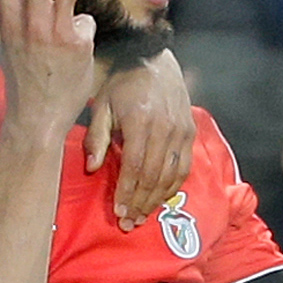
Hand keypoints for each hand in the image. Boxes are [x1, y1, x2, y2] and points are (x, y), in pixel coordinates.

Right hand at [0, 0, 96, 138]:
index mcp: (10, 22)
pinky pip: (85, 25)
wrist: (36, 118)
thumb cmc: (26, 82)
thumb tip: (44, 2)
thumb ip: (24, 21)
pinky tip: (74, 59)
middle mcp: (30, 21)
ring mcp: (55, 30)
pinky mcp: (77, 41)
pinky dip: (82, 38)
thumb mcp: (14, 47)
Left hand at [89, 50, 194, 229]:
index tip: (118, 212)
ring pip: (171, 176)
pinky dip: (172, 187)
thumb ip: (97, 137)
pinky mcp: (190, 133)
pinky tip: (160, 199)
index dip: (127, 193)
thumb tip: (91, 168)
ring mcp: (181, 131)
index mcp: (141, 121)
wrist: (152, 59)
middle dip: (141, 203)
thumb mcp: (102, 106)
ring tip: (143, 216)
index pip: (135, 167)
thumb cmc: (122, 84)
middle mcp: (165, 128)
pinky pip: (184, 167)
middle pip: (153, 176)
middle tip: (129, 223)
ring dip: (156, 200)